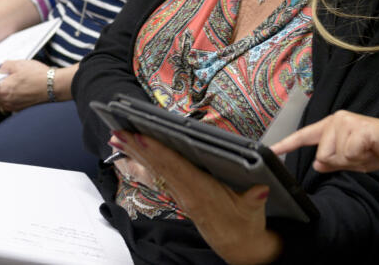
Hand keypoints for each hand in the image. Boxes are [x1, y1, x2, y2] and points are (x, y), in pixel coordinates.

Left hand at [0, 59, 55, 112]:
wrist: (54, 86)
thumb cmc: (37, 76)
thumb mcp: (19, 64)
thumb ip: (5, 66)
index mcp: (2, 90)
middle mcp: (5, 101)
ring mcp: (13, 106)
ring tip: (0, 86)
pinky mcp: (20, 108)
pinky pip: (7, 105)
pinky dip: (5, 99)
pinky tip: (11, 92)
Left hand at [115, 131, 282, 264]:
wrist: (238, 246)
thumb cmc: (245, 224)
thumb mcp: (254, 211)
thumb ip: (255, 199)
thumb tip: (261, 188)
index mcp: (202, 194)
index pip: (176, 168)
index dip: (159, 152)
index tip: (141, 137)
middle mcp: (187, 194)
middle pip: (159, 166)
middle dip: (138, 148)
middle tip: (118, 132)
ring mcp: (181, 195)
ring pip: (156, 169)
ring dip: (136, 153)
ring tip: (117, 137)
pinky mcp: (181, 195)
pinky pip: (161, 174)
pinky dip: (146, 161)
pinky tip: (134, 152)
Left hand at [271, 110, 378, 173]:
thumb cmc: (374, 150)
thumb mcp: (350, 160)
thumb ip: (332, 162)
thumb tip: (318, 163)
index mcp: (330, 127)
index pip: (304, 136)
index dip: (286, 144)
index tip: (271, 150)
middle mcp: (335, 121)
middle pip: (322, 154)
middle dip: (340, 162)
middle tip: (357, 155)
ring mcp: (346, 122)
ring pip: (335, 155)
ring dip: (351, 160)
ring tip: (363, 152)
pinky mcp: (358, 128)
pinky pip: (349, 153)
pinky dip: (360, 157)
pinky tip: (368, 149)